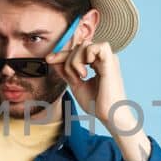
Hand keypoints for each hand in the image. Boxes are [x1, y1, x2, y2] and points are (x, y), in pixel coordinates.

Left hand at [46, 39, 152, 160]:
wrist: (109, 116)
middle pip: (79, 46)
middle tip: (74, 77)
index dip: (62, 53)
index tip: (48, 59)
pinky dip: (88, 54)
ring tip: (81, 75)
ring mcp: (108, 59)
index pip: (77, 51)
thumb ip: (66, 72)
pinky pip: (99, 46)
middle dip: (68, 60)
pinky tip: (87, 70)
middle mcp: (103, 59)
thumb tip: (52, 59)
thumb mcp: (76, 85)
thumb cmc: (97, 104)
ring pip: (85, 45)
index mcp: (97, 64)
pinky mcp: (111, 62)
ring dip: (76, 60)